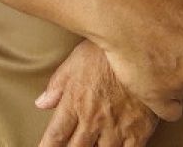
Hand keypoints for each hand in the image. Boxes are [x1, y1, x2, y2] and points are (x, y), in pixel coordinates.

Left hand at [35, 41, 157, 146]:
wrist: (140, 46)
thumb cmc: (107, 51)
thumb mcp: (75, 61)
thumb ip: (57, 85)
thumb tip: (42, 102)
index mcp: (75, 104)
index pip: (55, 135)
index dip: (48, 146)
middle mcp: (93, 120)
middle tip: (72, 145)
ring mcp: (117, 128)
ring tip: (96, 143)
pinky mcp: (139, 130)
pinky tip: (118, 146)